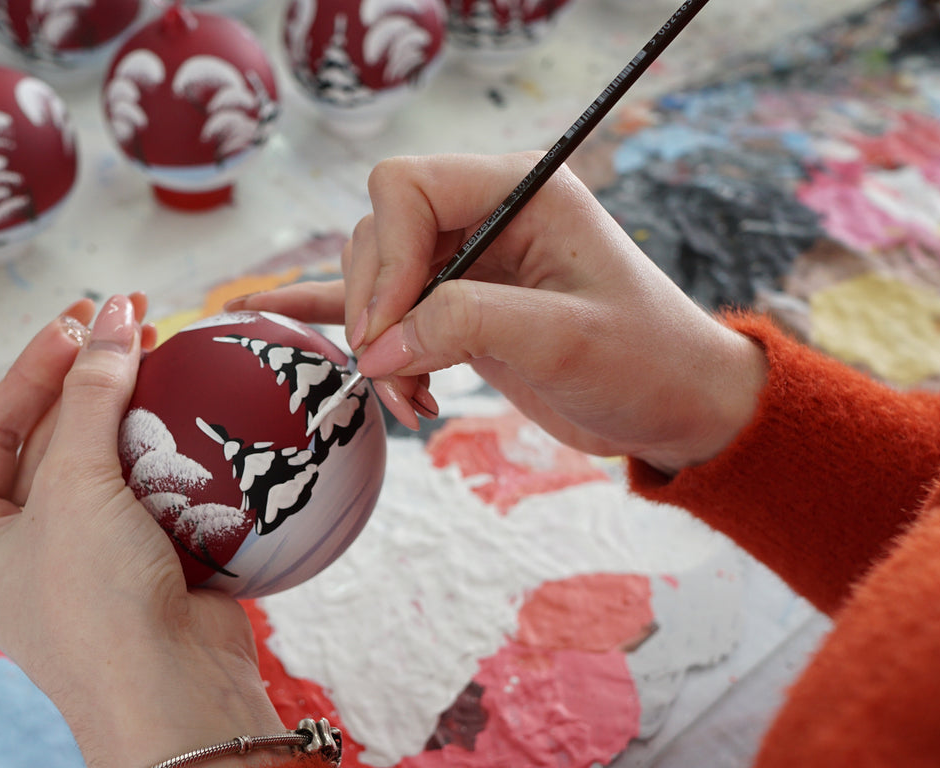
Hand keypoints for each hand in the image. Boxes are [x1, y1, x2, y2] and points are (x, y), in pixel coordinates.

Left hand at [0, 294, 285, 767]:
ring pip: (104, 459)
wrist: (175, 699)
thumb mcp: (77, 488)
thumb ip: (93, 395)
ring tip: (165, 347)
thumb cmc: (95, 601)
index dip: (38, 364)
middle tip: (135, 318)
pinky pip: (148, 488)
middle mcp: (18, 545)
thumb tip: (115, 315)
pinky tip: (190, 407)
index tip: (84, 315)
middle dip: (91, 379)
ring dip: (133, 408)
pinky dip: (167, 449)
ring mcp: (83, 555)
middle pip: (50, 436)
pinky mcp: (142, 563)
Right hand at [232, 153, 767, 473]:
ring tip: (411, 400)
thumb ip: (468, 326)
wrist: (672, 408)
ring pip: (370, 278)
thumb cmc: (645, 361)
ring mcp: (463, 262)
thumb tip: (376, 348)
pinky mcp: (452, 308)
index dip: (386, 259)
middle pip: (377, 235)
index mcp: (519, 191)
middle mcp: (483, 215)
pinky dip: (329, 314)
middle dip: (373, 312)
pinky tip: (267, 315)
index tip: (391, 332)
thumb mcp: (565, 338)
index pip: (406, 188)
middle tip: (398, 377)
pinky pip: (377, 303)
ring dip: (373, 344)